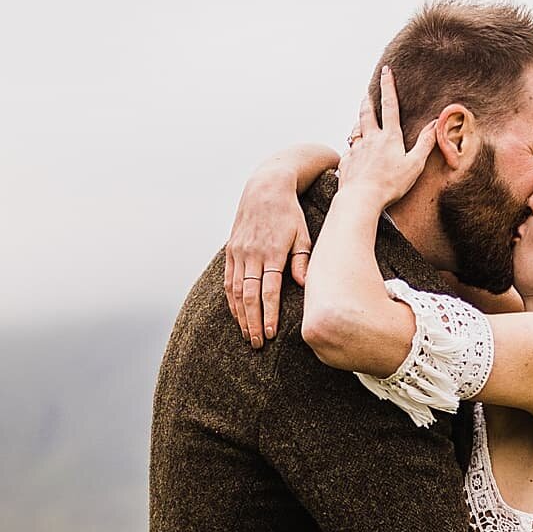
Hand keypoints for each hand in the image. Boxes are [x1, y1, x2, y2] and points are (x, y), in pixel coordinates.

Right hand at [226, 145, 333, 346]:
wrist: (266, 187)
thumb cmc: (291, 213)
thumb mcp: (304, 234)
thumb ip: (303, 261)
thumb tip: (304, 285)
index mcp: (272, 252)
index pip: (268, 291)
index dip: (269, 315)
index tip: (272, 333)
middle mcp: (252, 253)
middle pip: (248, 296)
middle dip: (253, 322)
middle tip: (258, 343)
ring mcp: (239, 252)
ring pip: (235, 291)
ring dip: (240, 315)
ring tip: (248, 335)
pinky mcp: (231, 250)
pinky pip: (228, 280)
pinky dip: (231, 300)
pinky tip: (236, 314)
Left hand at [338, 66, 437, 209]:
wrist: (361, 198)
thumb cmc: (390, 184)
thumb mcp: (414, 164)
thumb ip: (425, 143)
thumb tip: (435, 123)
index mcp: (389, 137)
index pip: (390, 105)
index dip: (388, 86)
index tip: (386, 71)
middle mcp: (370, 139)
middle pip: (367, 113)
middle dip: (368, 100)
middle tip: (367, 92)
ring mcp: (356, 149)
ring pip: (355, 129)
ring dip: (358, 121)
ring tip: (360, 121)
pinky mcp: (346, 162)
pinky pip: (349, 151)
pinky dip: (352, 148)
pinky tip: (353, 152)